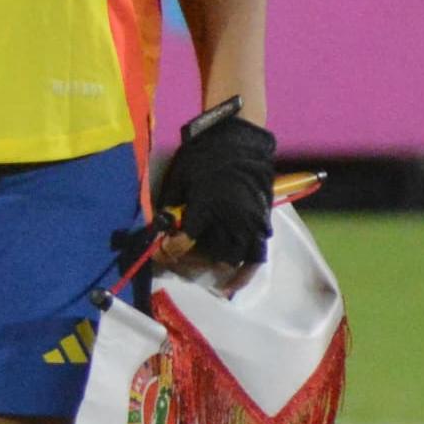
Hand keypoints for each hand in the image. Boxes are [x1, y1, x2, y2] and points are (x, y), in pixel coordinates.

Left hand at [155, 98, 277, 273]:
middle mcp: (231, 218)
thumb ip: (172, 207)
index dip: (169, 251)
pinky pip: (258, 256)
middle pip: (210, 256)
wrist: (238, 139)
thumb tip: (163, 230)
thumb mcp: (179, 179)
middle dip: (191, 263)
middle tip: (178, 261)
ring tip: (207, 280)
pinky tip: (233, 284)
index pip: (184, 242)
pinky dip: (246, 272)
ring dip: (218, 272)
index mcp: (207, 206)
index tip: (160, 251)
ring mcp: (250, 222)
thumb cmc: (202, 155)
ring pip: (236, 261)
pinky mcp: (263, 222)